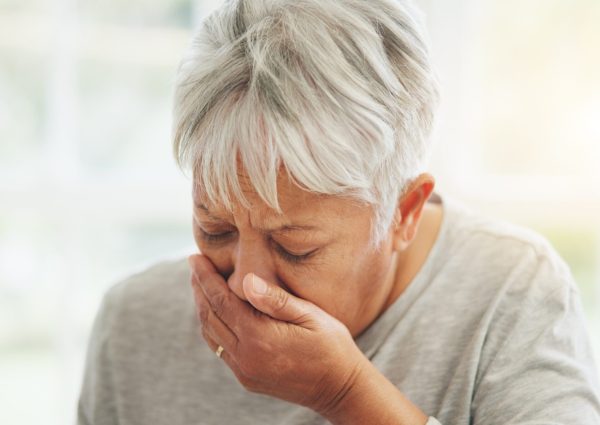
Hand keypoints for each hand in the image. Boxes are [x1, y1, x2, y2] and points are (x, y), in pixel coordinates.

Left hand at [188, 253, 367, 415]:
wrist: (341, 389)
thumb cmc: (332, 347)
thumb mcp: (311, 316)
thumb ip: (276, 300)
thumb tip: (245, 281)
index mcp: (259, 337)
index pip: (221, 301)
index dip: (206, 278)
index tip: (195, 258)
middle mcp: (246, 356)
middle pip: (210, 316)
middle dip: (199, 289)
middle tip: (195, 266)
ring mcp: (244, 370)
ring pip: (211, 334)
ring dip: (203, 308)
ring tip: (200, 285)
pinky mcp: (247, 378)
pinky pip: (220, 349)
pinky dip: (213, 327)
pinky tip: (216, 313)